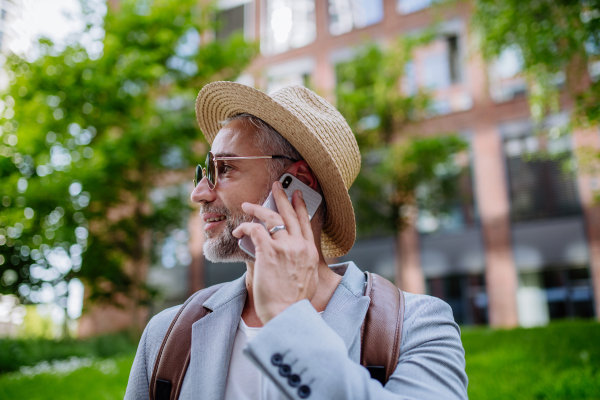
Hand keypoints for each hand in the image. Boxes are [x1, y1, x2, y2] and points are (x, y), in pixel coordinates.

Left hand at [232, 181, 319, 323]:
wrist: (288, 315)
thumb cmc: (293, 303)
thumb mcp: (308, 280)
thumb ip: (302, 264)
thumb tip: (291, 257)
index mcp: (311, 253)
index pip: (306, 223)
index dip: (301, 207)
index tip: (298, 196)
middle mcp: (300, 245)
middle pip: (291, 214)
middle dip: (283, 197)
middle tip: (277, 186)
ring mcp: (286, 247)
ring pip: (271, 218)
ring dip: (257, 209)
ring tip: (247, 205)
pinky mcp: (269, 251)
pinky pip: (254, 230)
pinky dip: (245, 228)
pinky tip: (239, 231)